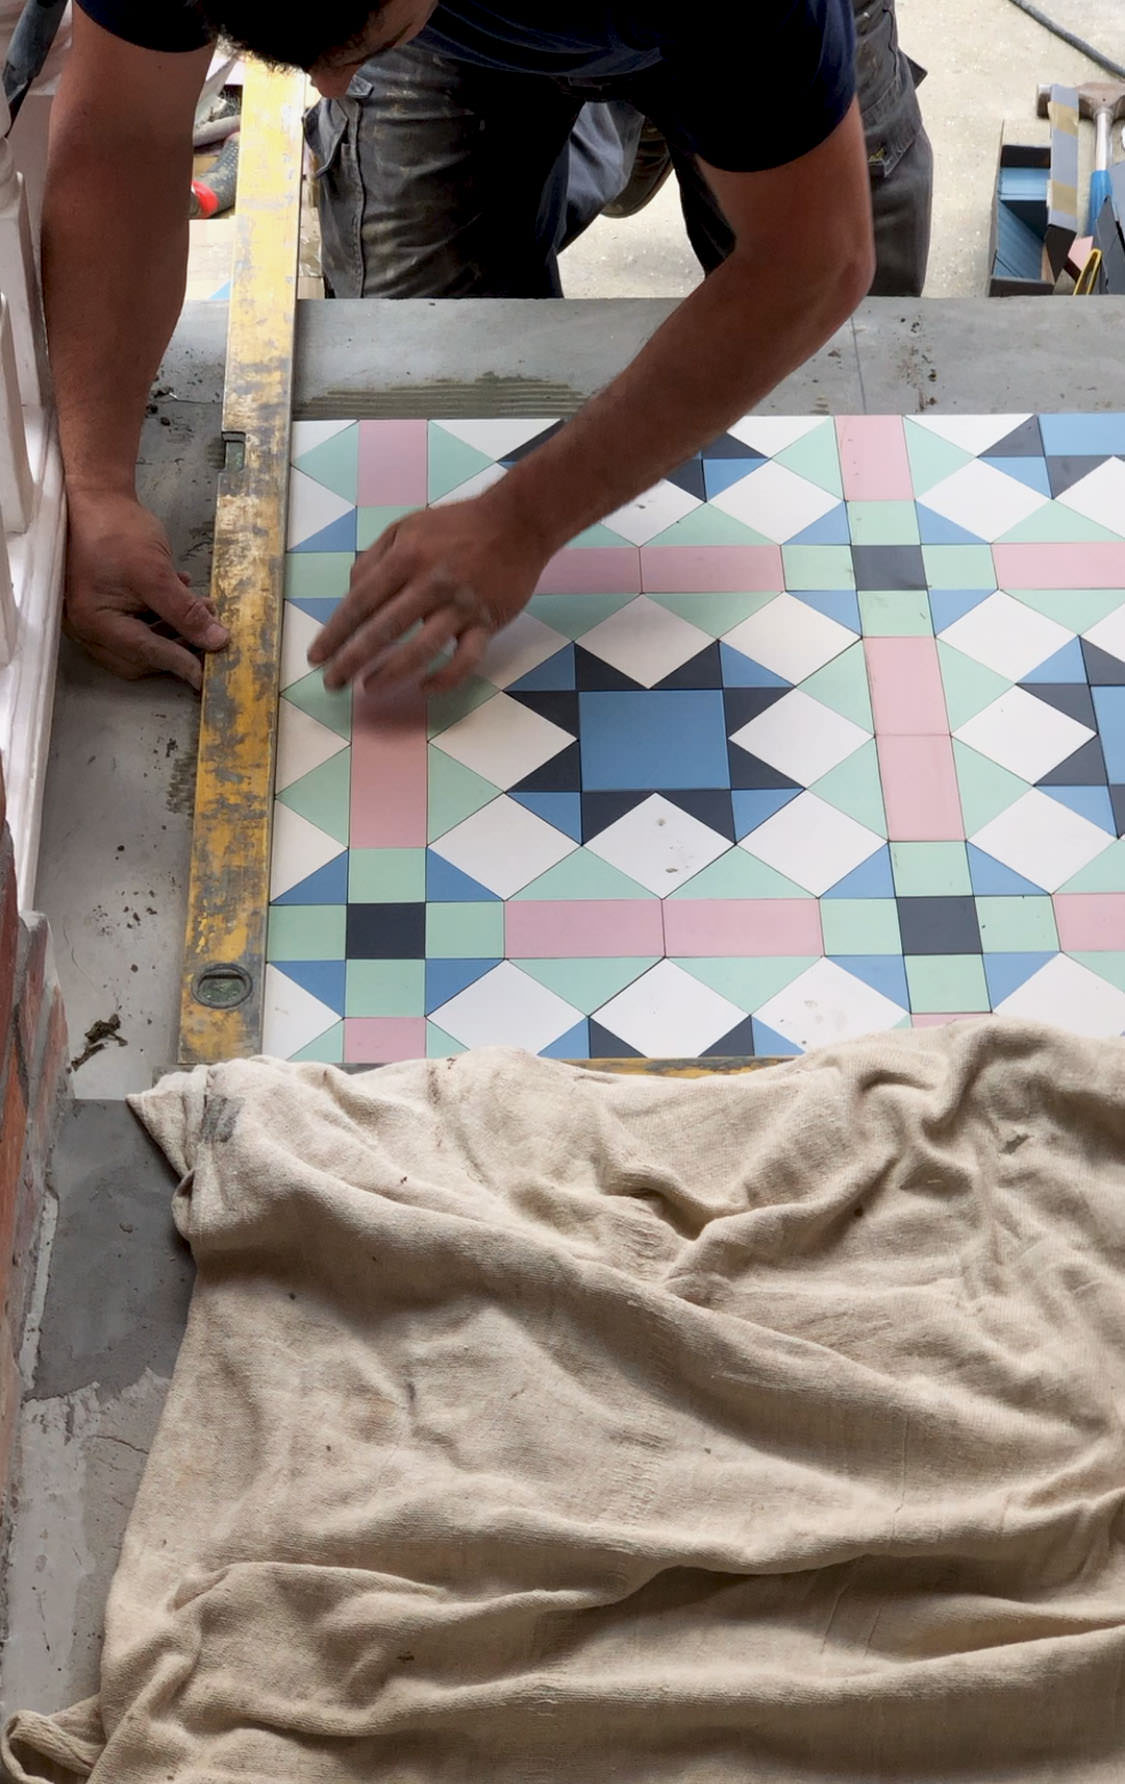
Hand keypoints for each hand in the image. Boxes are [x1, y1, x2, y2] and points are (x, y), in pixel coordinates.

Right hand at [64, 491, 227, 690]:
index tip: (210, 676)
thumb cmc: (116, 529)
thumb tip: (216, 641)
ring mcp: (95, 615)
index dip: (181, 664)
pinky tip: (183, 594)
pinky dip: (162, 616)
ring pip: (142, 639)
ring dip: (176, 629)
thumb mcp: (157, 573)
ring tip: (205, 609)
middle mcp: (89, 627)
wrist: (95, 495)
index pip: (146, 654)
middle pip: (141, 657)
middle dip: (179, 648)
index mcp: (96, 622)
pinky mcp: (105, 602)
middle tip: (211, 638)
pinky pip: (137, 622)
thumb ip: (185, 612)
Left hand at [308, 494, 550, 694]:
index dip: (335, 633)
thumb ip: (374, 559)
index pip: (360, 602)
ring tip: (369, 689)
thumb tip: (351, 593)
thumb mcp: (406, 527)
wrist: (518, 522)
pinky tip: (425, 688)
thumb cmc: (457, 525)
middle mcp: (430, 582)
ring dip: (391, 674)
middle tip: (332, 683)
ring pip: (421, 649)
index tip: (316, 657)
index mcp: (406, 557)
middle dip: (352, 660)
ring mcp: (461, 605)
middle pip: (383, 629)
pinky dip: (445, 679)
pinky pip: (465, 660)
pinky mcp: (487, 622)